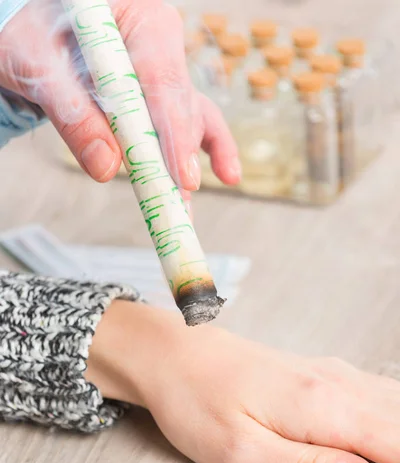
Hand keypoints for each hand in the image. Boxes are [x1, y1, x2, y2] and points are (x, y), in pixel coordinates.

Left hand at [0, 0, 239, 193]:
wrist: (30, 26)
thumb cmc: (32, 29)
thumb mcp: (37, 63)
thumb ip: (72, 113)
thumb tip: (107, 168)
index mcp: (139, 19)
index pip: (164, 81)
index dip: (175, 133)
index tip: (181, 176)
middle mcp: (160, 44)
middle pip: (178, 108)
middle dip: (178, 160)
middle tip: (176, 204)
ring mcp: (163, 71)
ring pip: (185, 122)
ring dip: (184, 168)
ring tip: (184, 211)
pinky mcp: (159, 96)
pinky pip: (190, 122)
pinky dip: (209, 149)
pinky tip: (225, 175)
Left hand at [87, 300, 399, 462]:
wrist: (174, 353)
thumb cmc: (197, 404)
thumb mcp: (243, 452)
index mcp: (323, 407)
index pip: (398, 442)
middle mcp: (336, 384)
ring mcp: (330, 373)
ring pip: (393, 403)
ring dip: (397, 434)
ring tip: (387, 462)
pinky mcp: (319, 373)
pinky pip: (374, 392)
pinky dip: (390, 416)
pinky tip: (384, 430)